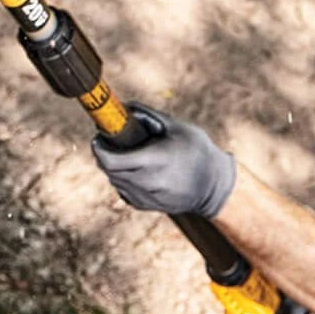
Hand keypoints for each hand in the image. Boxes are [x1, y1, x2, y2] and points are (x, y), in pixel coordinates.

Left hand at [91, 105, 236, 218]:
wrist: (215, 186)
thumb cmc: (197, 151)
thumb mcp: (176, 127)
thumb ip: (148, 116)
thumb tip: (124, 107)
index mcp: (155, 160)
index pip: (112, 161)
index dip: (100, 149)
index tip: (98, 137)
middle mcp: (149, 182)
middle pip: (110, 171)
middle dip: (104, 155)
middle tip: (107, 141)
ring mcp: (148, 198)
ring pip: (116, 182)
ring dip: (113, 167)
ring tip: (125, 153)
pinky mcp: (148, 206)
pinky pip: (125, 191)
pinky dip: (123, 179)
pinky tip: (136, 170)